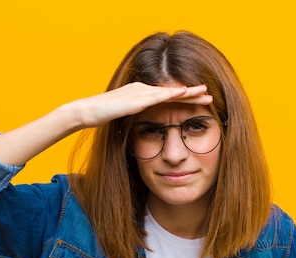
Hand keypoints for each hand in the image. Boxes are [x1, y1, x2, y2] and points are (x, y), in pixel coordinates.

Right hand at [71, 82, 213, 128]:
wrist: (86, 112)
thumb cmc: (101, 118)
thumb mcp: (124, 120)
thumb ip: (136, 121)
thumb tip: (146, 130)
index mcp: (141, 95)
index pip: (167, 97)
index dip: (184, 98)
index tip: (199, 100)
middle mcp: (143, 90)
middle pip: (172, 91)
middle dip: (192, 93)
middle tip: (209, 93)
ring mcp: (139, 92)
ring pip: (169, 91)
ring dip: (187, 91)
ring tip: (204, 91)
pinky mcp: (135, 98)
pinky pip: (157, 96)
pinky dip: (171, 94)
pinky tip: (184, 92)